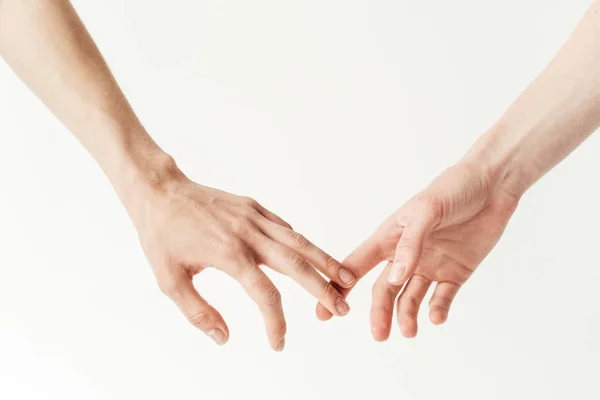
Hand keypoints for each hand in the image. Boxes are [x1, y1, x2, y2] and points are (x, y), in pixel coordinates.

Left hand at [125, 166, 354, 350]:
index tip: (278, 343)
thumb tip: (223, 338)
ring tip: (345, 278)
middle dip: (323, 288)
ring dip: (324, 261)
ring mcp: (254, 217)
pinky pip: (284, 227)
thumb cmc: (162, 236)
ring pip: (299, 241)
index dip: (276, 322)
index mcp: (229, 254)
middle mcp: (248, 234)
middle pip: (296, 263)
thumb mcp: (169, 281)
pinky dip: (302, 243)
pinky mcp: (253, 207)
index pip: (265, 294)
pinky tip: (312, 256)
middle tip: (342, 308)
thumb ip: (198, 312)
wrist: (159, 191)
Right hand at [316, 162, 518, 339]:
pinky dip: (437, 310)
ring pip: (410, 298)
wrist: (493, 186)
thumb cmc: (452, 188)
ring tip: (409, 332)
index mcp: (389, 237)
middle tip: (379, 335)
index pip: (356, 265)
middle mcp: (405, 255)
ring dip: (407, 316)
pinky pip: (442, 297)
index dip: (339, 287)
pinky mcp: (455, 273)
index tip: (325, 311)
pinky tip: (436, 317)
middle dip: (379, 312)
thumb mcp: (426, 211)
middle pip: (384, 289)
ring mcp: (429, 265)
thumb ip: (410, 244)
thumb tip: (395, 278)